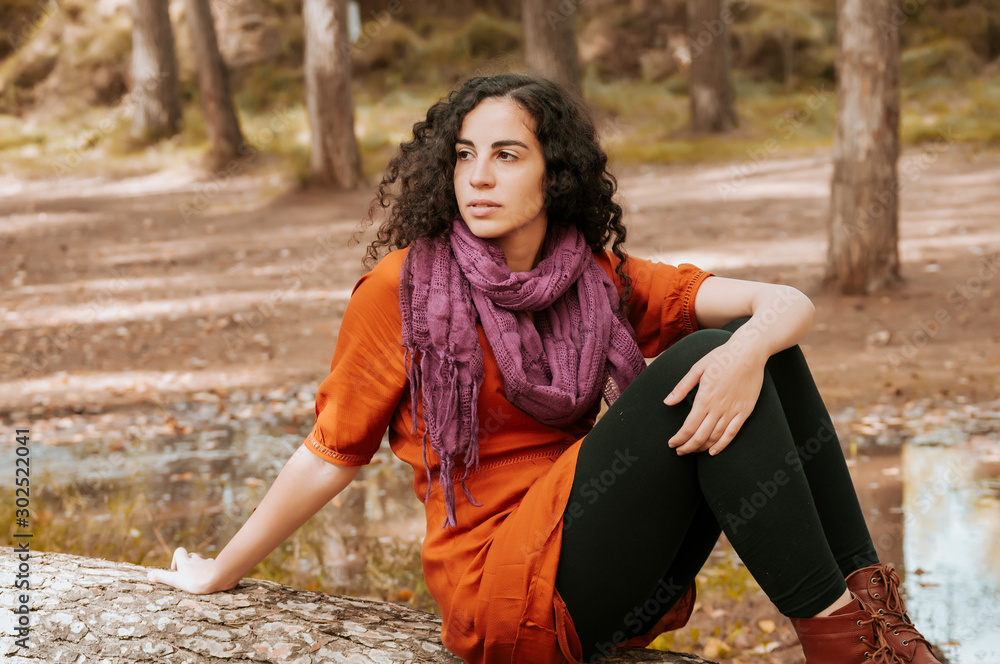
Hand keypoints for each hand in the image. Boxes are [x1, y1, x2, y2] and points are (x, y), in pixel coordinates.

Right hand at [147, 546, 238, 594]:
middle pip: (192, 556)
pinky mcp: (219, 568)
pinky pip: (215, 568)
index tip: (176, 571)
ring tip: (200, 580)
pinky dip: (213, 572)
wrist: (219, 578)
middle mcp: (197, 560)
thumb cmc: (196, 580)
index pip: (179, 551)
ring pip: (203, 562)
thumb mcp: (176, 580)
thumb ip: (162, 577)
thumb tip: (148, 574)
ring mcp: (208, 563)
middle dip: (188, 564)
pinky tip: (214, 580)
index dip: (176, 559)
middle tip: (186, 577)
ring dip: (200, 568)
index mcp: (186, 561)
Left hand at [662, 338, 766, 455]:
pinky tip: (713, 451)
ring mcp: (733, 411)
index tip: (672, 443)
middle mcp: (718, 408)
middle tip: (679, 451)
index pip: (688, 427)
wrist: (749, 353)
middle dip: (687, 447)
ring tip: (693, 450)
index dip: (679, 439)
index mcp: (704, 398)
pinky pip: (732, 433)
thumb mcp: (697, 369)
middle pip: (700, 436)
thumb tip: (667, 402)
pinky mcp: (745, 412)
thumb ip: (682, 388)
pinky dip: (722, 445)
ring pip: (715, 437)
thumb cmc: (721, 358)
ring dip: (702, 447)